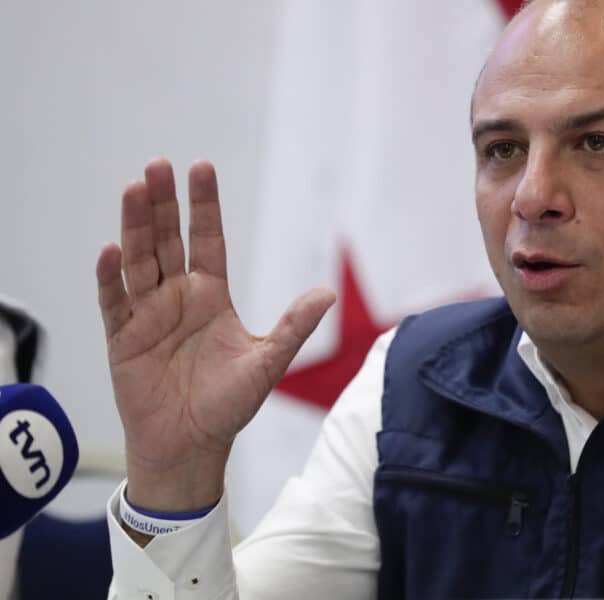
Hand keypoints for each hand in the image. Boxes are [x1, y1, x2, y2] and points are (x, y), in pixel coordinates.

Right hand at [96, 159, 335, 512]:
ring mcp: (147, 314)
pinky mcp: (123, 337)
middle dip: (162, 203)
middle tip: (158, 165)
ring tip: (133, 189)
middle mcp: (177, 297)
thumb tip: (328, 294)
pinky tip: (111, 250)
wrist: (192, 446)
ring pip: (138, 259)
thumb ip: (293, 327)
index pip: (207, 239)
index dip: (203, 206)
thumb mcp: (267, 362)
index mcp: (211, 296)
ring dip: (134, 226)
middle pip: (167, 239)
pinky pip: (114, 300)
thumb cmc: (228, 406)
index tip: (200, 168)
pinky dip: (111, 277)